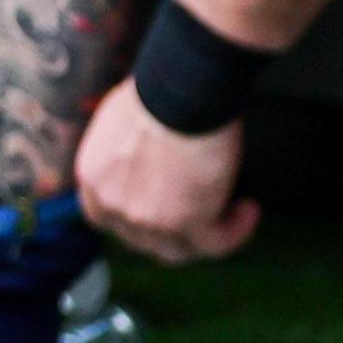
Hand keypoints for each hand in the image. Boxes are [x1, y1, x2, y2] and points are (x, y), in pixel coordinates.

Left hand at [76, 81, 263, 261]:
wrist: (180, 93)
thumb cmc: (157, 92)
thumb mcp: (119, 122)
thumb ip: (123, 152)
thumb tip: (147, 156)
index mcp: (93, 177)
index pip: (104, 219)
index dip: (133, 222)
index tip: (160, 210)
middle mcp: (114, 204)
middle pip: (144, 242)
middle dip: (174, 233)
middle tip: (203, 212)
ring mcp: (148, 219)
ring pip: (180, 250)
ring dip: (209, 233)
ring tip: (235, 209)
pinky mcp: (186, 223)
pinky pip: (216, 243)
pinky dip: (236, 230)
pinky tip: (249, 209)